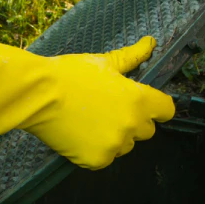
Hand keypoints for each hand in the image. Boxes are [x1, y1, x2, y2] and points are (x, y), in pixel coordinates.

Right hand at [0, 30, 175, 169]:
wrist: (37, 95)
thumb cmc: (70, 74)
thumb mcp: (104, 62)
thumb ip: (132, 56)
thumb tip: (151, 43)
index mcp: (139, 100)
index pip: (167, 110)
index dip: (156, 107)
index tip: (144, 104)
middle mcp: (132, 125)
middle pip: (147, 131)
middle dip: (133, 121)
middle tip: (108, 110)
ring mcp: (115, 145)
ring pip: (125, 146)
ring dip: (115, 137)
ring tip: (90, 121)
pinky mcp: (97, 160)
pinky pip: (105, 158)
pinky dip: (96, 150)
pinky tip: (80, 134)